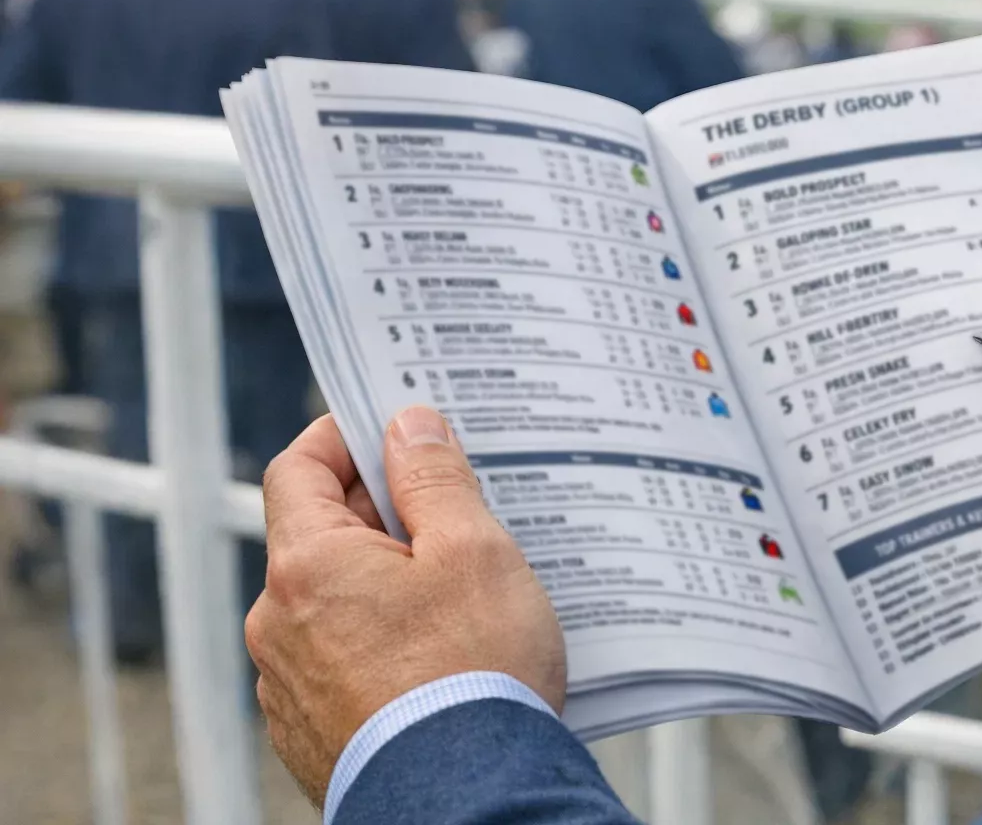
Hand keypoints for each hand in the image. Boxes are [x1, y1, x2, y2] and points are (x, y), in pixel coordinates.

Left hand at [246, 407, 564, 807]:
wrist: (468, 798)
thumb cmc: (473, 674)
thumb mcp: (472, 550)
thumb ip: (433, 478)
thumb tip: (407, 425)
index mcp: (306, 565)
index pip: (298, 469)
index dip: (341, 438)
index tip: (387, 428)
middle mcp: (278, 624)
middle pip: (318, 536)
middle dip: (380, 514)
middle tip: (449, 511)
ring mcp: (290, 685)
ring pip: (332, 603)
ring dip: (381, 583)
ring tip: (456, 594)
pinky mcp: (312, 734)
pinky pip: (339, 661)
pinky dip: (379, 642)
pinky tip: (437, 654)